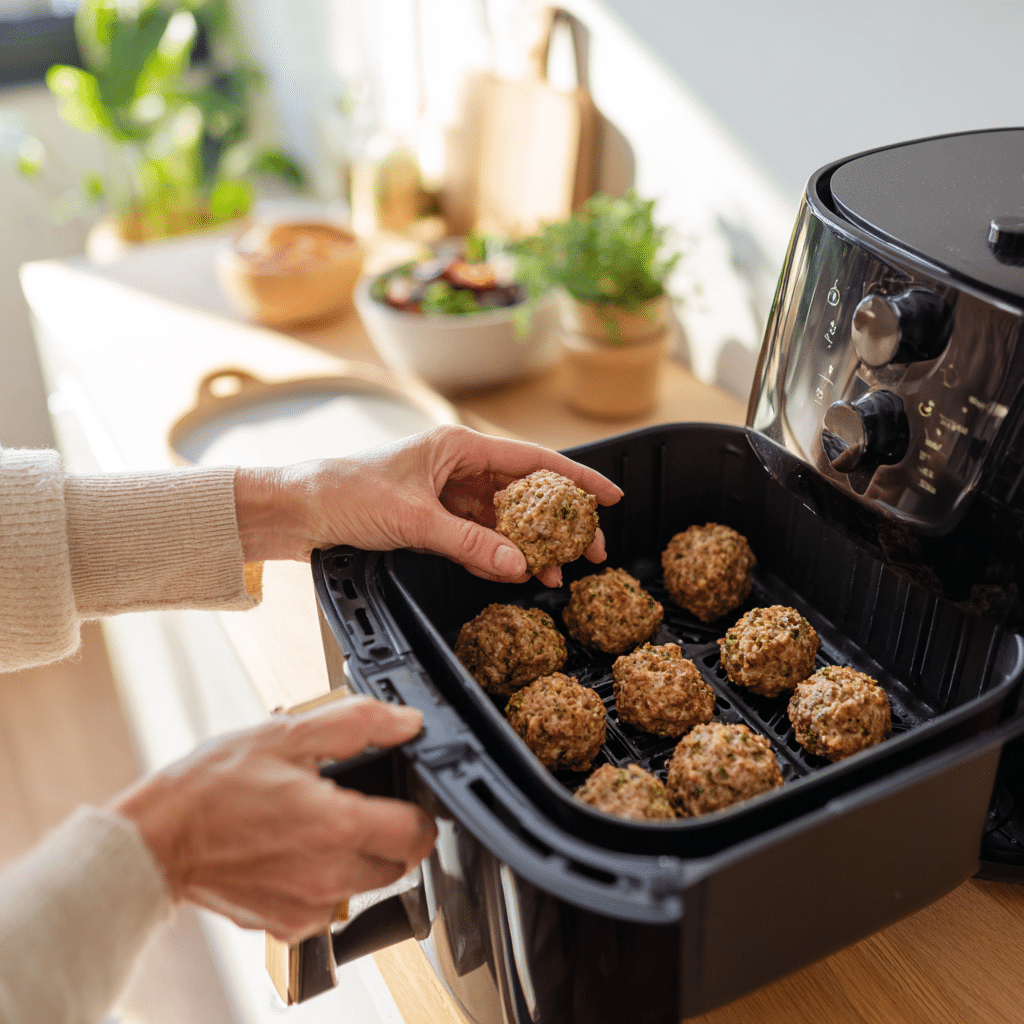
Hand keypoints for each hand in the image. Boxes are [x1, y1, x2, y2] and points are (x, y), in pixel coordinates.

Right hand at [112, 696, 435, 942]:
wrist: (154, 843)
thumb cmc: (210, 788)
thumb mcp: (286, 734)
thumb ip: (357, 724)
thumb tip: (406, 723)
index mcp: (338, 826)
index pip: (419, 832)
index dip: (419, 808)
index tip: (404, 794)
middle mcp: (330, 875)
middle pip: (399, 862)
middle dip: (390, 833)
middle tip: (357, 804)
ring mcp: (309, 907)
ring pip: (366, 885)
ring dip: (358, 857)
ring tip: (319, 824)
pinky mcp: (287, 926)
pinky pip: (328, 906)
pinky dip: (323, 881)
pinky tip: (294, 851)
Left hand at [234, 424, 622, 586]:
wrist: (294, 510)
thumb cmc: (343, 492)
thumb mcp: (412, 519)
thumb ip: (467, 544)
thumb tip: (519, 566)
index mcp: (458, 447)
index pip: (532, 461)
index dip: (577, 478)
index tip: (612, 495)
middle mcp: (457, 467)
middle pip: (523, 494)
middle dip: (559, 522)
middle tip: (591, 549)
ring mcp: (445, 495)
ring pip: (502, 521)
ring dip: (529, 546)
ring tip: (558, 573)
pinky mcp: (431, 521)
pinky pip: (476, 538)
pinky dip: (497, 556)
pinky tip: (517, 573)